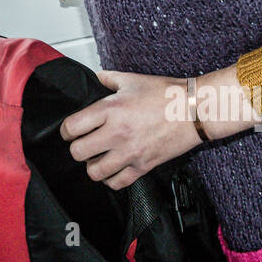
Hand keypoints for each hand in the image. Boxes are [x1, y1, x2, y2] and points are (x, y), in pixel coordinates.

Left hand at [60, 71, 200, 189]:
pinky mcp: (143, 166)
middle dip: (77, 148)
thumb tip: (97, 79)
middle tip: (84, 143)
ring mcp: (130, 152)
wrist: (195, 110)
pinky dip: (111, 179)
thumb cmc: (167, 94)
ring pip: (94, 172)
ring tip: (98, 157)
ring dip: (92, 165)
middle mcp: (117, 133)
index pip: (71, 127)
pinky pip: (117, 183)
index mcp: (110, 109)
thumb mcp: (132, 79)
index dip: (66, 130)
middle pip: (78, 152)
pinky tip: (113, 169)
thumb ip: (109, 79)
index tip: (70, 130)